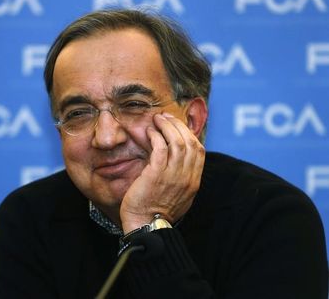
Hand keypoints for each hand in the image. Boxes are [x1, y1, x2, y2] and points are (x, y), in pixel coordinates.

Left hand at [119, 112, 204, 233]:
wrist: (146, 227)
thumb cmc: (157, 212)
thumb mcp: (179, 196)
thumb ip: (182, 178)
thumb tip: (178, 161)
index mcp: (194, 182)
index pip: (199, 150)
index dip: (189, 134)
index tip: (177, 126)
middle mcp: (187, 177)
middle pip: (189, 142)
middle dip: (178, 125)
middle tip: (165, 117)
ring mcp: (172, 175)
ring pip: (177, 142)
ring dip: (167, 127)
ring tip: (157, 119)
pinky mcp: (156, 174)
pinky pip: (160, 148)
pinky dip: (155, 136)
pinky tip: (149, 132)